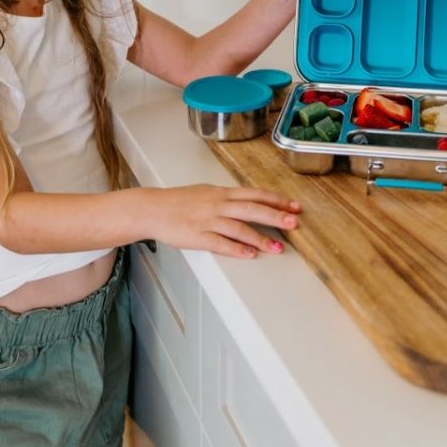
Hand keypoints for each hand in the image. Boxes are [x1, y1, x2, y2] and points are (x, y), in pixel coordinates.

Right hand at [144, 185, 301, 257]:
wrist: (152, 209)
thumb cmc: (177, 201)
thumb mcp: (206, 192)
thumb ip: (227, 198)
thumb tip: (248, 201)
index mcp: (221, 193)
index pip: (254, 194)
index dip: (276, 200)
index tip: (294, 206)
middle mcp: (217, 204)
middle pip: (251, 209)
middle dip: (275, 216)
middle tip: (294, 223)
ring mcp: (208, 220)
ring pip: (239, 228)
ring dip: (260, 238)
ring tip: (278, 248)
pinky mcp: (197, 236)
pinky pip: (220, 243)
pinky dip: (236, 249)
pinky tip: (249, 254)